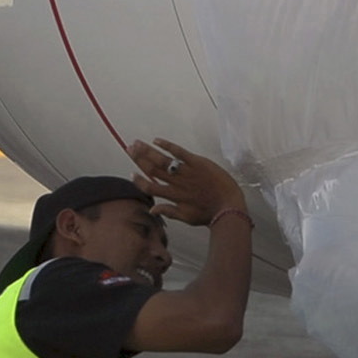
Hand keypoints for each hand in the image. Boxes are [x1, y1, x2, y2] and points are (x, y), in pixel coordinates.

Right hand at [129, 138, 244, 229]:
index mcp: (173, 196)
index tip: (131, 173)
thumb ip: (168, 212)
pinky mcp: (198, 163)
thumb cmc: (209, 214)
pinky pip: (179, 152)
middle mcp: (176, 183)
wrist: (228, 207)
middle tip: (128, 148)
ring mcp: (186, 172)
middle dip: (139, 158)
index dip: (139, 180)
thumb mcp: (187, 217)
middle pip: (153, 169)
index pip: (150, 187)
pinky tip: (157, 140)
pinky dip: (167, 146)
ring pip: (162, 160)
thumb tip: (151, 210)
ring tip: (136, 143)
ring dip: (147, 151)